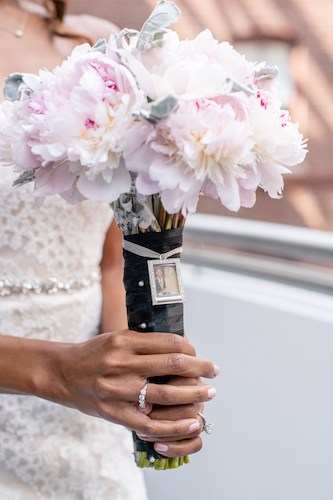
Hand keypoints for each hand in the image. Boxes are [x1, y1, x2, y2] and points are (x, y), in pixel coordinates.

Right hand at [52, 330, 217, 444]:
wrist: (62, 373)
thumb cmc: (94, 354)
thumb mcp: (116, 338)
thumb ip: (145, 343)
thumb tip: (181, 347)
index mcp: (124, 341)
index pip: (169, 342)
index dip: (190, 347)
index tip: (197, 352)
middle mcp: (121, 364)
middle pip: (173, 364)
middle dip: (200, 368)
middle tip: (214, 370)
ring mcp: (118, 390)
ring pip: (166, 392)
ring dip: (194, 393)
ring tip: (209, 392)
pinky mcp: (115, 412)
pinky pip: (150, 422)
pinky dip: (174, 424)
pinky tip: (191, 422)